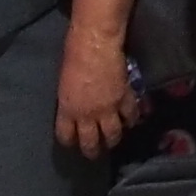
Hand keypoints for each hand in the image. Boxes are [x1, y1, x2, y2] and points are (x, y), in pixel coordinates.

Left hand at [55, 28, 136, 161]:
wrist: (95, 43)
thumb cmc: (72, 54)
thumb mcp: (64, 81)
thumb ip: (69, 98)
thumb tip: (74, 105)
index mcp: (67, 109)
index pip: (66, 135)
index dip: (69, 141)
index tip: (71, 142)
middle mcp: (87, 114)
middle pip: (91, 142)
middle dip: (92, 150)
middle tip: (94, 152)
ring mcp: (108, 109)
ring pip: (113, 135)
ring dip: (113, 140)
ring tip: (114, 141)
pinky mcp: (124, 99)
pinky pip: (130, 116)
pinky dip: (132, 120)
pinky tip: (132, 122)